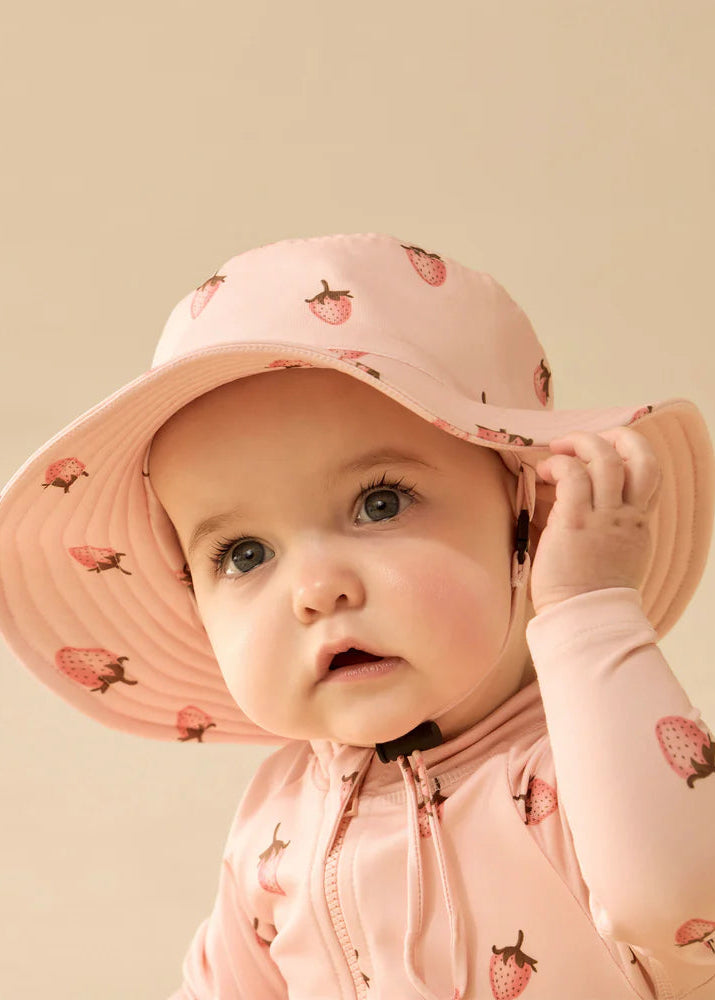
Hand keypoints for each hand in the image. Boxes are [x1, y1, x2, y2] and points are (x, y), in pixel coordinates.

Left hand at [528, 427, 662, 614]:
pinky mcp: (575, 520)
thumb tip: (575, 505)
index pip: (649, 476)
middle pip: (642, 456)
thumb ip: (607, 529)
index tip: (607, 451)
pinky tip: (545, 472)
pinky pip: (572, 474)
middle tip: (585, 440)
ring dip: (581, 443)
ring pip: (606, 458)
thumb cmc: (588, 595)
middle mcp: (628, 516)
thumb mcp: (613, 558)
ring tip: (558, 450)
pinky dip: (558, 464)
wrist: (583, 620)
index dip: (631, 454)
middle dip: (616, 436)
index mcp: (639, 524)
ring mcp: (605, 517)